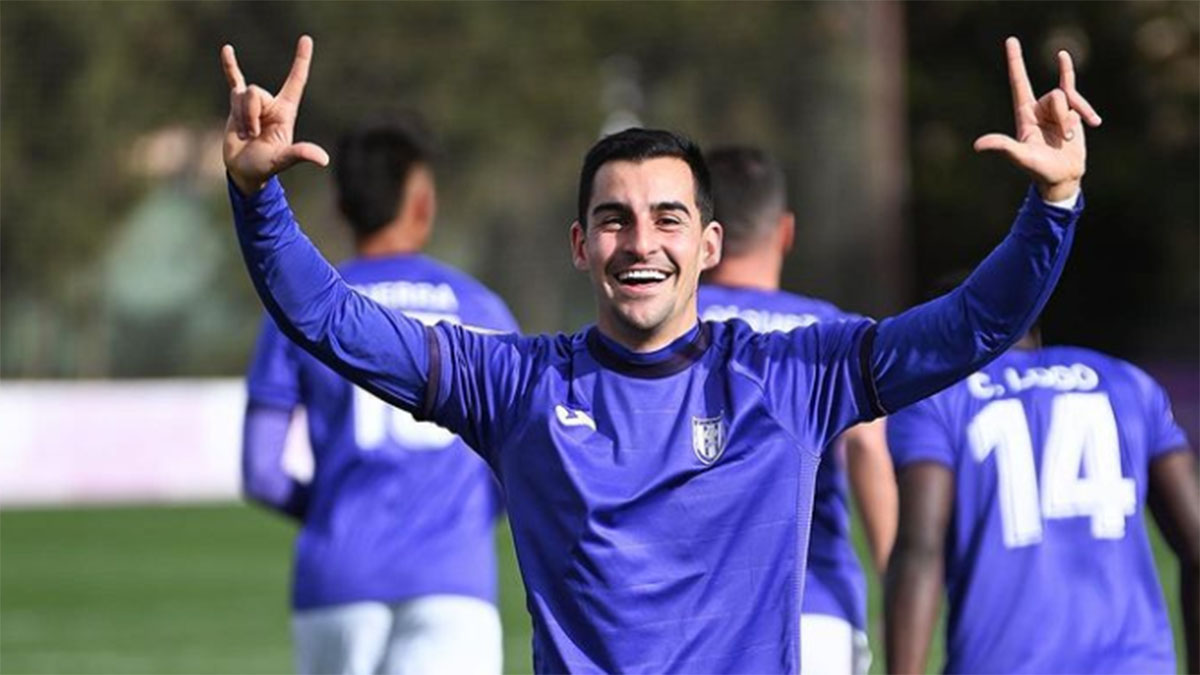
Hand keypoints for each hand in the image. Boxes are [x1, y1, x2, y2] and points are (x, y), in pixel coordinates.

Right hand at [221, 35, 328, 194]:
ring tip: (245, 135)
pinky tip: (227, 50)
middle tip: (253, 136)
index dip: (301, 61)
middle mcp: (272, 104)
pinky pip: (233, 80)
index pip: (296, 81)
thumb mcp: (282, 160)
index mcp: (286, 111)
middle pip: (256, 93)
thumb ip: (299, 155)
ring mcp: (254, 102)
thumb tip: (323, 160)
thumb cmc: (265, 166)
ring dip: (240, 118)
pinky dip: (230, 65)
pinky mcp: (237, 103)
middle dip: (249, 115)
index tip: (306, 39)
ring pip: (241, 96)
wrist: (243, 170)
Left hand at [974, 37, 1101, 201]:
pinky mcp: (1072, 114)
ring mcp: (1056, 111)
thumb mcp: (1020, 156)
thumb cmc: (1038, 169)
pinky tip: (1091, 110)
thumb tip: (978, 146)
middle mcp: (1039, 109)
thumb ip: (1003, 147)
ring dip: (1074, 120)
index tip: (1011, 40)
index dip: (1015, 61)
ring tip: (1071, 139)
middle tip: (1064, 138)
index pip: (1018, 82)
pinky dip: (1085, 104)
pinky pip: (1077, 95)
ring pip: (1069, 99)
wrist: (1061, 176)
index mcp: (1024, 114)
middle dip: (1063, 115)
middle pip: (1054, 96)